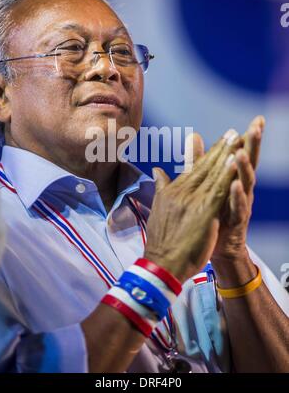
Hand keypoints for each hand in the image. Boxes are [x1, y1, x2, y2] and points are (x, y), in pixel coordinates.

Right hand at [144, 130, 242, 282]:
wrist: (161, 263)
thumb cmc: (161, 239)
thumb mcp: (157, 207)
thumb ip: (162, 186)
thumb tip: (157, 169)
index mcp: (173, 190)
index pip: (195, 168)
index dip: (209, 153)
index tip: (221, 139)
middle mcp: (182, 192)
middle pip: (205, 167)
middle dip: (220, 148)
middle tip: (233, 131)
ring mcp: (192, 201)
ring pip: (213, 175)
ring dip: (226, 155)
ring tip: (237, 138)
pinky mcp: (203, 213)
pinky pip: (218, 191)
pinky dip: (226, 175)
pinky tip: (234, 163)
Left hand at [211, 116, 264, 261]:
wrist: (215, 247)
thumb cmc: (212, 213)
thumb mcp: (207, 182)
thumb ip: (199, 160)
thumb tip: (193, 135)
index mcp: (232, 179)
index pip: (240, 154)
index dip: (247, 137)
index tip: (258, 119)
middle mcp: (240, 189)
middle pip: (247, 164)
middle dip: (253, 145)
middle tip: (257, 127)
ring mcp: (240, 205)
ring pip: (245, 183)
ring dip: (244, 167)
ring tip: (242, 152)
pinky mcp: (236, 221)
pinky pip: (238, 207)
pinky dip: (237, 196)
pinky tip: (235, 185)